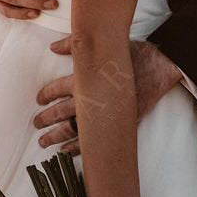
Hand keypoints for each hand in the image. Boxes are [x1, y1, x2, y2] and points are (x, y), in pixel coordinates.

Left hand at [33, 37, 181, 148]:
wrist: (160, 67)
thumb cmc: (132, 54)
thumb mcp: (103, 45)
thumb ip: (75, 45)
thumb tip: (52, 46)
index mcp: (85, 79)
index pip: (57, 89)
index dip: (45, 95)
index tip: (39, 100)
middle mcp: (91, 98)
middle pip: (61, 113)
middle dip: (46, 119)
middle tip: (36, 124)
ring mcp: (104, 114)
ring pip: (73, 130)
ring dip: (56, 137)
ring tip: (45, 142)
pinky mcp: (117, 124)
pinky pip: (94, 140)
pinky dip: (78, 147)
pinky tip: (67, 151)